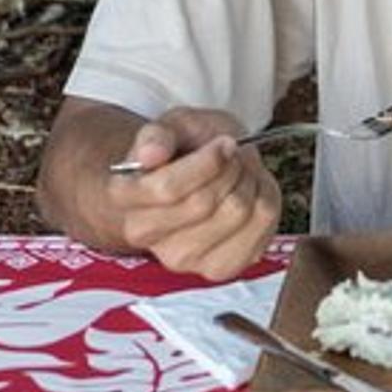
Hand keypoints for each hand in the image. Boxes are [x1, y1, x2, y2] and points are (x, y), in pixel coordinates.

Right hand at [108, 108, 281, 280]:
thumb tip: (151, 153)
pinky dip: (266, 200)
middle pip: (205, 203)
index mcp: (125, 196)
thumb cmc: (184, 150)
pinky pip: (262, 228)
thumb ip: (159, 134)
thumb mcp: (173, 125)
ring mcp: (182, 257)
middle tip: (232, 156)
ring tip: (239, 174)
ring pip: (237, 213)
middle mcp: (145, 234)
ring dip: (250, 182)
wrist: (197, 176)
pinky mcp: (220, 266)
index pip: (167, 189)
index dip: (208, 161)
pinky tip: (249, 194)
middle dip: (231, 168)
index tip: (223, 143)